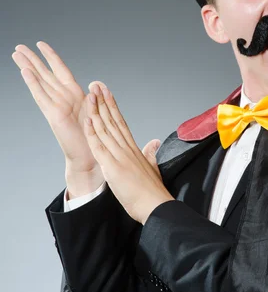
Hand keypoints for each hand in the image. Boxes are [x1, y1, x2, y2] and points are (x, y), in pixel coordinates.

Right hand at [12, 41, 104, 195]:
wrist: (91, 155)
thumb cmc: (94, 135)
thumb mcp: (96, 111)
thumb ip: (93, 96)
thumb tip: (94, 84)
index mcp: (75, 94)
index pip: (60, 70)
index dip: (51, 56)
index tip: (40, 44)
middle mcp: (63, 97)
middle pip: (45, 72)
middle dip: (32, 59)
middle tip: (18, 46)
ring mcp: (57, 104)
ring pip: (40, 80)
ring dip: (28, 66)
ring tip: (16, 54)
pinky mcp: (54, 114)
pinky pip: (41, 95)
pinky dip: (33, 83)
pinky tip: (25, 72)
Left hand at [83, 83, 173, 223]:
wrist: (156, 205)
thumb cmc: (152, 191)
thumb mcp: (152, 167)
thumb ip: (150, 153)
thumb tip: (154, 143)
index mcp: (134, 148)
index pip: (121, 122)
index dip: (113, 106)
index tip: (107, 93)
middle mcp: (127, 148)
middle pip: (112, 120)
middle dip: (103, 102)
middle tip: (96, 86)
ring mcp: (120, 156)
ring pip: (105, 129)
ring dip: (96, 112)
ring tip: (89, 96)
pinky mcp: (113, 167)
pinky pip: (100, 147)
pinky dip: (93, 134)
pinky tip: (88, 122)